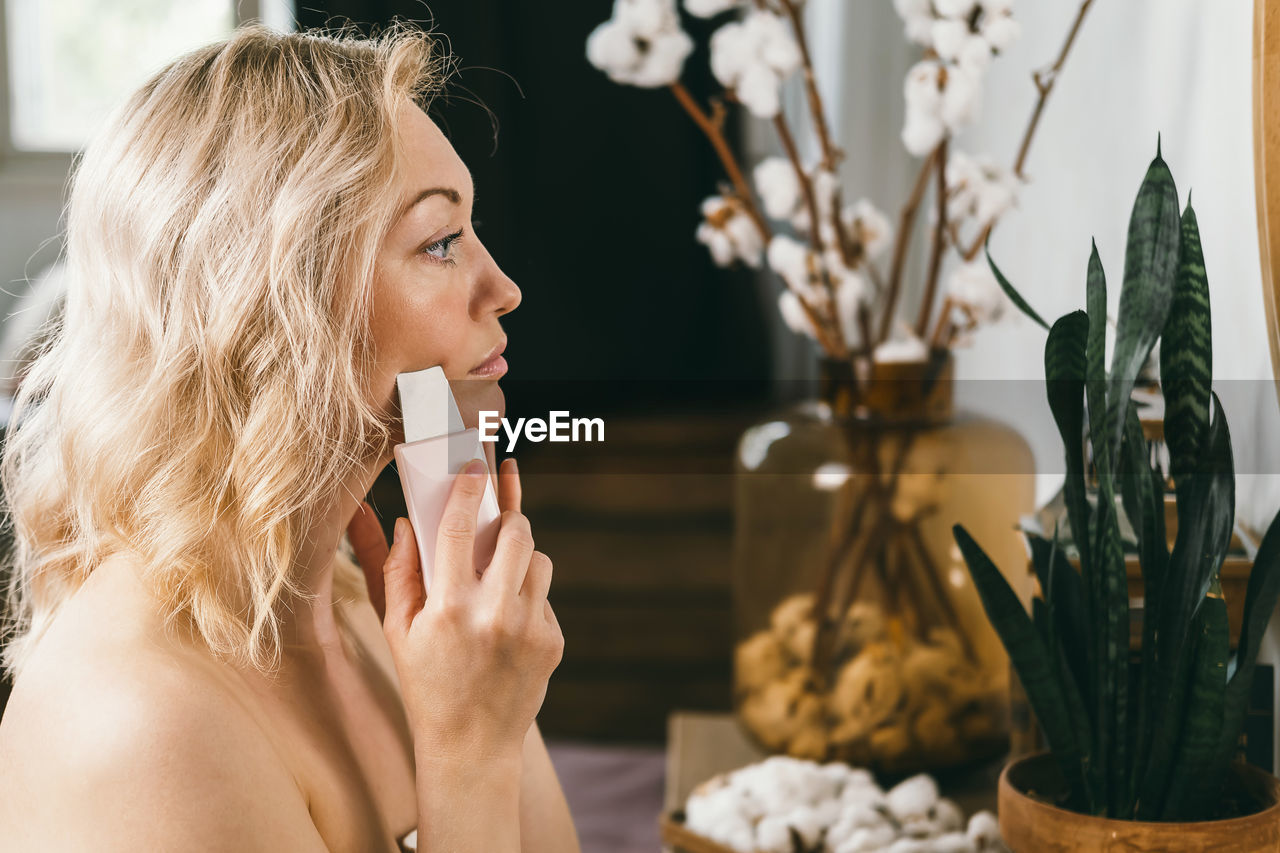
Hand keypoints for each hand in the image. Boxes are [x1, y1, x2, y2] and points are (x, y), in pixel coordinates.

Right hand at [346, 458, 562, 763]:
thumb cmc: (426, 683)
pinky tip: (506, 622)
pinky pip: (545, 596)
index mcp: (448, 608)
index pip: (461, 530)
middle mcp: (493, 614)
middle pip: (516, 533)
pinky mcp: (552, 641)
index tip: (475, 468)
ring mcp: (529, 628)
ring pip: (538, 560)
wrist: (470, 745)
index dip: (469, 491)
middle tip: (499, 517)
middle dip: (509, 516)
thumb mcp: (398, 630)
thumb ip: (398, 571)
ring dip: (521, 556)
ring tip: (499, 576)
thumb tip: (408, 522)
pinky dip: (527, 596)